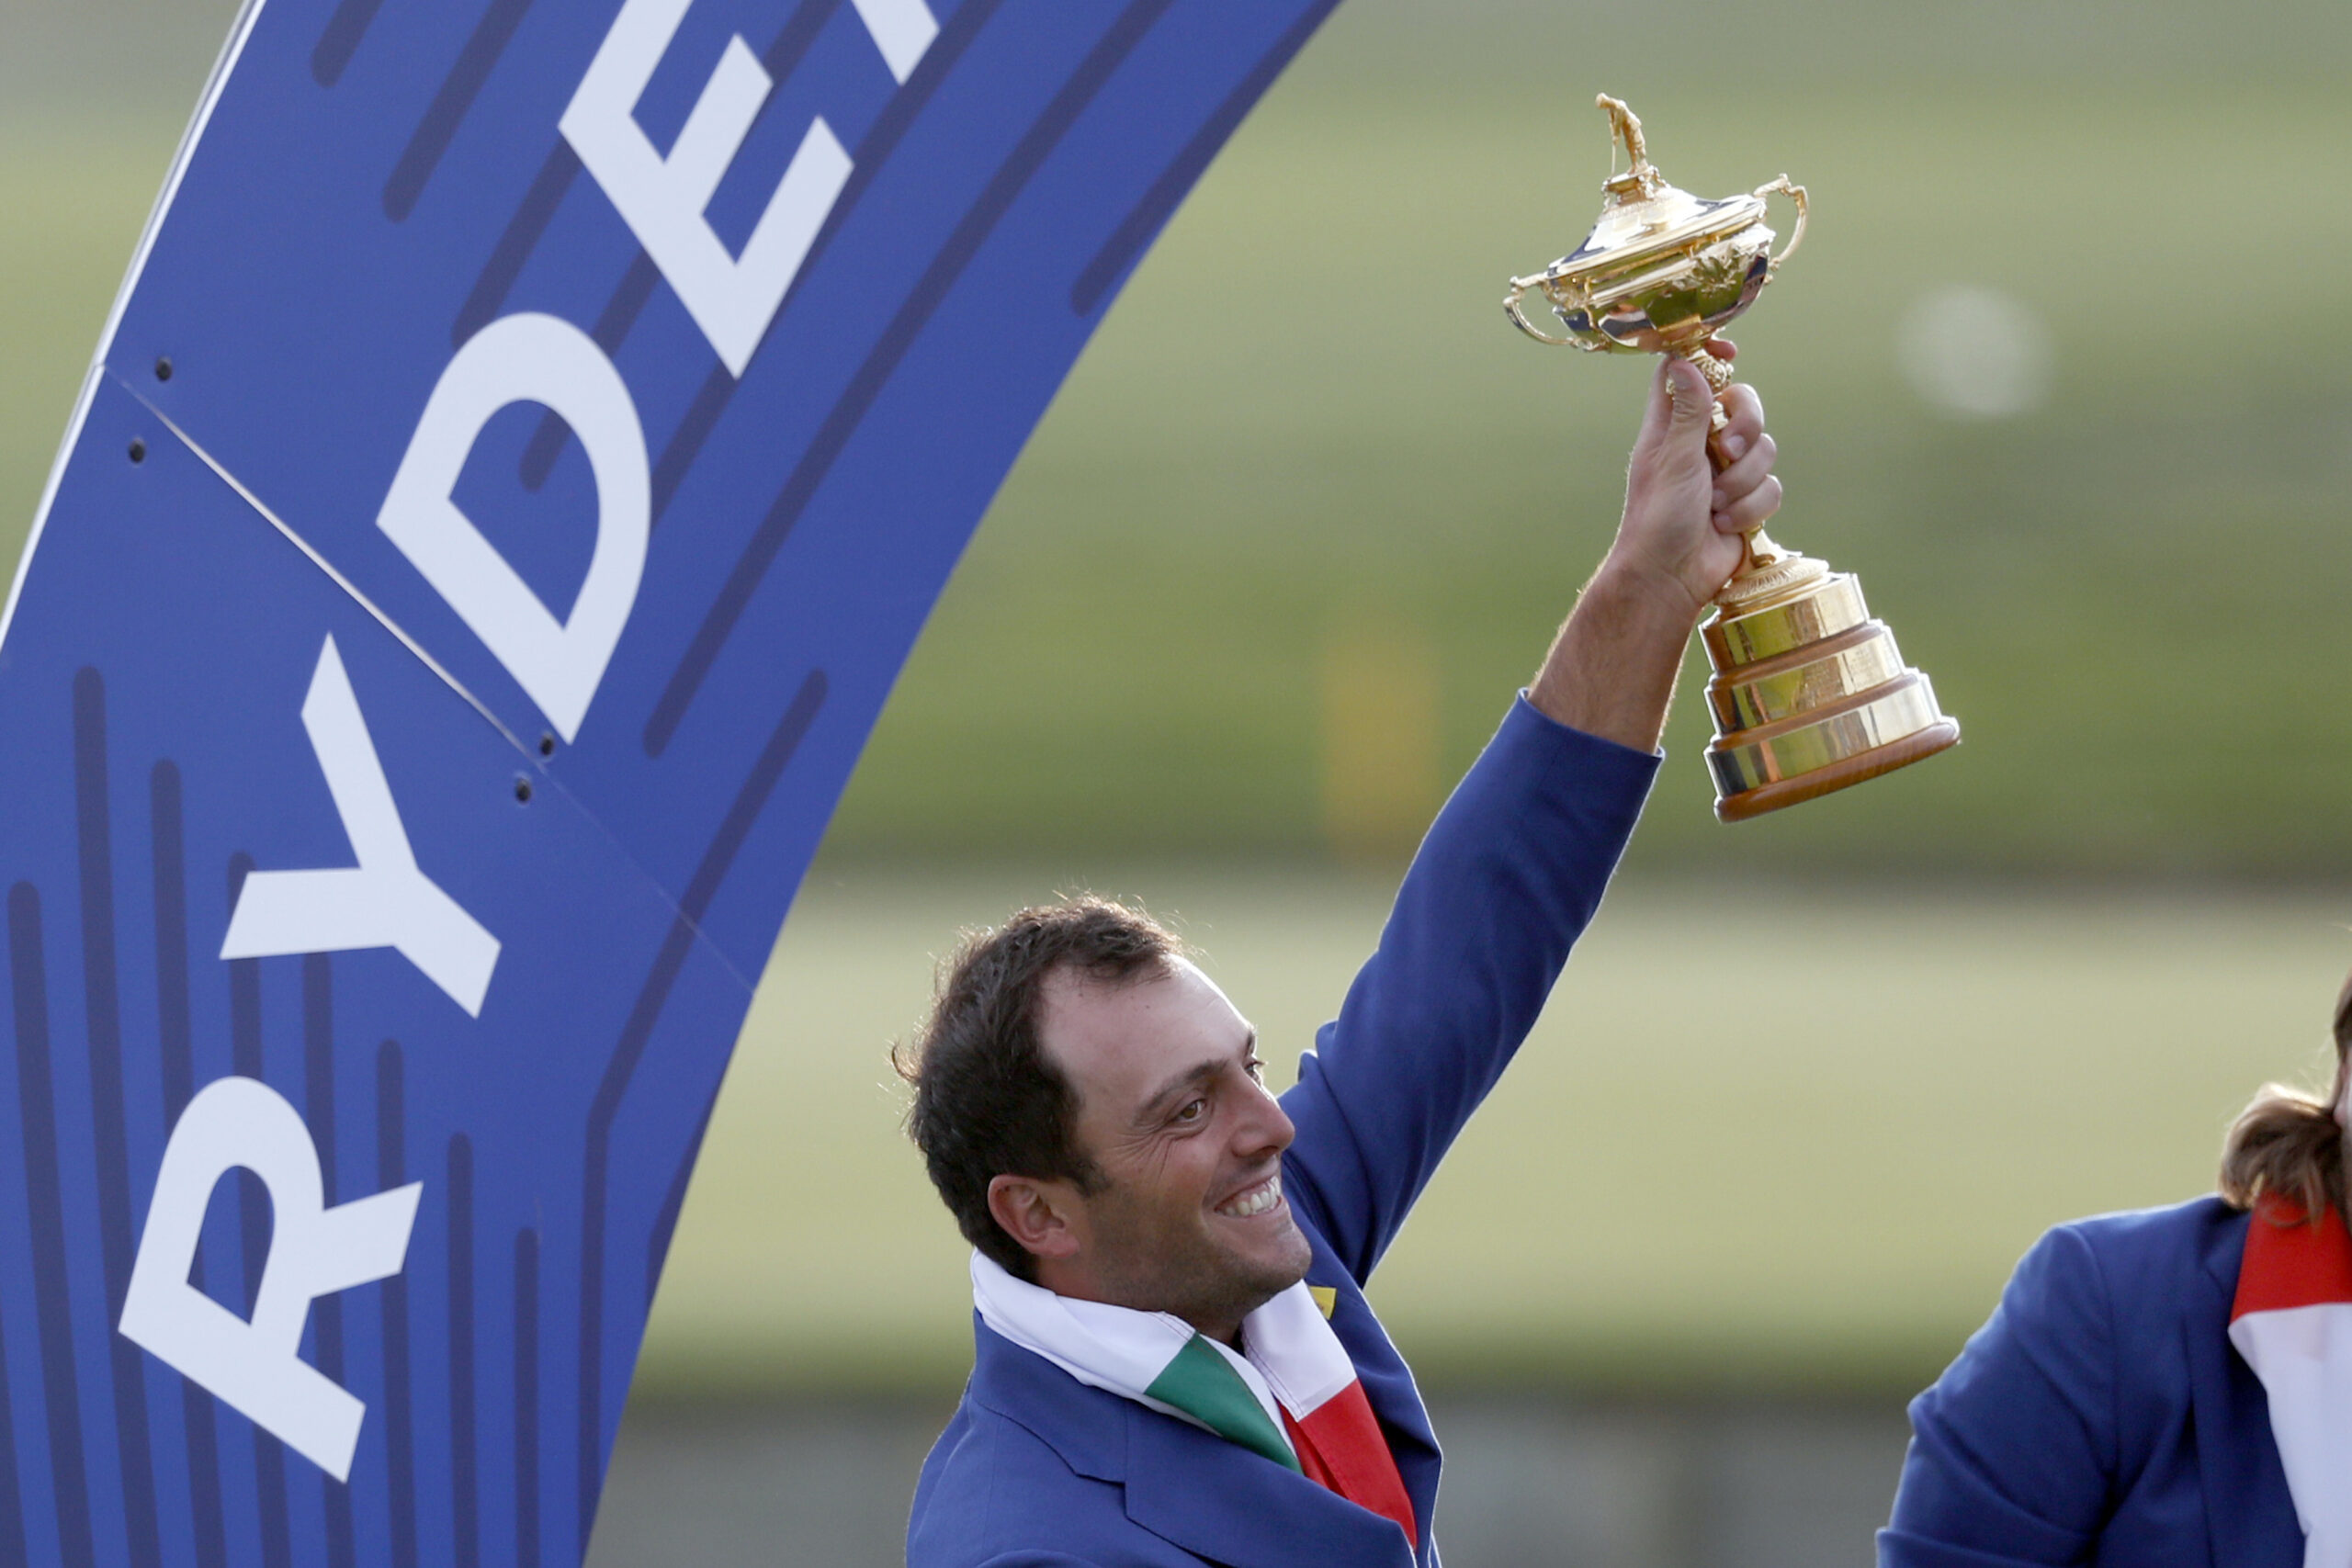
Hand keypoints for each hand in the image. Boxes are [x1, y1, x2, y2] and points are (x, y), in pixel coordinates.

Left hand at [1523, 340, 1783, 752]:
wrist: (1671, 578)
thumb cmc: (1658, 519)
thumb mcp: (1674, 459)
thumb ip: (1689, 412)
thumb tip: (1685, 360)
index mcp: (1672, 426)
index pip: (1689, 372)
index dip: (1708, 354)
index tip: (1729, 349)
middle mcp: (1700, 443)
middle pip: (1743, 402)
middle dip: (1747, 426)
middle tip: (1729, 450)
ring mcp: (1725, 472)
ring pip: (1764, 449)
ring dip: (1743, 482)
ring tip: (1716, 506)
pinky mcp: (1746, 501)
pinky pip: (1771, 487)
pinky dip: (1752, 509)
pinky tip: (1726, 527)